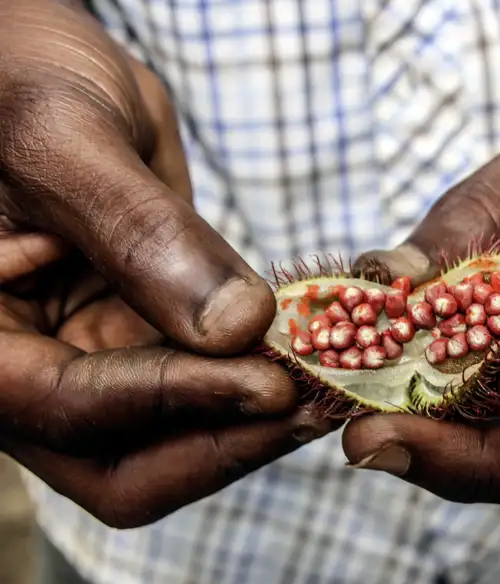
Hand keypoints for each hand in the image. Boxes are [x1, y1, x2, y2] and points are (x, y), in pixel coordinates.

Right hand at [0, 1, 334, 528]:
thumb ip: (139, 231)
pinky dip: (263, 373)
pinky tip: (319, 350)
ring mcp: (91, 359)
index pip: (69, 407)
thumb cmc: (14, 75)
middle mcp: (29, 370)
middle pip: (125, 465)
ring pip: (178, 437)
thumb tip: (236, 329)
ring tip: (334, 379)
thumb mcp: (64, 137)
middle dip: (228, 440)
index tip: (273, 383)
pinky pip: (208, 382)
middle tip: (317, 403)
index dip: (176, 399)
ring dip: (259, 417)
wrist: (35, 68)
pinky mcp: (144, 337)